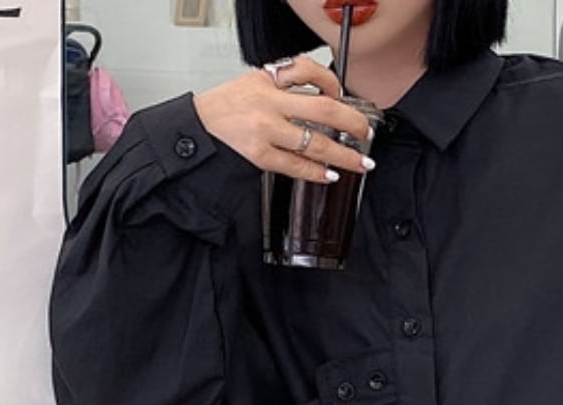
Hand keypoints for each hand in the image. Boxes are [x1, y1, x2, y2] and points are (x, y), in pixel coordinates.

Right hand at [192, 56, 373, 183]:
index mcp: (268, 78)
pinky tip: (329, 175)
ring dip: (343, 156)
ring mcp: (266, 129)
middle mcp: (270, 101)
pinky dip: (317, 173)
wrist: (197, 127)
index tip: (343, 96)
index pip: (308, 70)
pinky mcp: (260, 154)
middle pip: (324, 110)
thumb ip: (284, 87)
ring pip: (316, 143)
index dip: (332, 83)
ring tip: (359, 163)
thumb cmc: (226, 107)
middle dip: (352, 124)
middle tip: (365, 134)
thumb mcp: (253, 82)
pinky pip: (297, 166)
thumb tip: (324, 102)